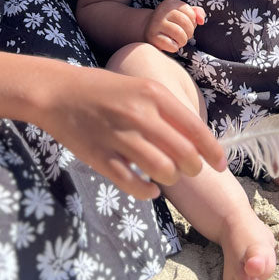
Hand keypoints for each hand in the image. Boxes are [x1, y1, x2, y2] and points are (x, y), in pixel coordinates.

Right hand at [38, 66, 225, 199]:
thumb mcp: (139, 87)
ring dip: (170, 180)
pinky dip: (147, 192)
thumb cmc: (104, 89)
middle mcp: (139, 115)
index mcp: (153, 94)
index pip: (196, 129)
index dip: (213, 152)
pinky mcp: (101, 158)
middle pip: (184, 155)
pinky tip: (149, 189)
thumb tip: (196, 138)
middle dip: (194, 169)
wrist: (58, 92)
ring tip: (166, 177)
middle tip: (191, 172)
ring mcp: (119, 137)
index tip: (221, 165)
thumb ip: (166, 110)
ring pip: (163, 172)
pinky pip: (134, 185)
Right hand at [145, 0, 204, 52]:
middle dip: (189, 33)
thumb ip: (197, 12)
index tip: (186, 25)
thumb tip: (201, 20)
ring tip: (178, 40)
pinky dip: (175, 47)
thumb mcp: (184, 13)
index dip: (193, 22)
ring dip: (183, 41)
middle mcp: (162, 11)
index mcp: (170, 3)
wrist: (148, 29)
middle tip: (184, 35)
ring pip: (180, 35)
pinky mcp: (152, 36)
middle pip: (186, 23)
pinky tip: (170, 44)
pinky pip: (172, 45)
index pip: (191, 13)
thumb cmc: (172, 22)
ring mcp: (156, 24)